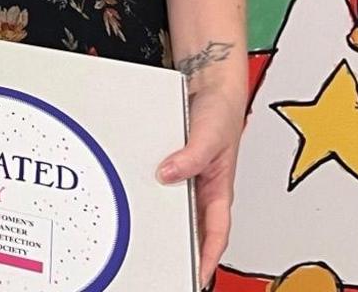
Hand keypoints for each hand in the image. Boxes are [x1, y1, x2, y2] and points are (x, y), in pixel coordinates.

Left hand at [159, 71, 246, 288]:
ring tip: (146, 242)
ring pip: (176, 208)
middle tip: (164, 265)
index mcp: (219, 188)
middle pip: (193, 226)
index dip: (208, 257)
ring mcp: (187, 177)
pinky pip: (162, 186)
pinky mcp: (173, 165)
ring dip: (164, 223)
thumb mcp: (210, 136)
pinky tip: (136, 202)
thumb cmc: (221, 110)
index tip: (197, 276)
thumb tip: (168, 174)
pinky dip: (150, 196)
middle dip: (182, 249)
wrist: (209, 85)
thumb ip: (191, 157)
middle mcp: (203, 186)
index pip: (216, 233)